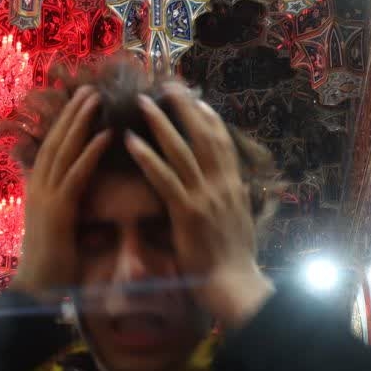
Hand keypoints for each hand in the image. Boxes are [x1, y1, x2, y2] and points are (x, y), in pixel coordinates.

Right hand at [12, 87, 111, 296]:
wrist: (36, 291)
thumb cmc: (52, 265)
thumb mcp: (60, 228)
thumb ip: (69, 208)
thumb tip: (86, 198)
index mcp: (38, 190)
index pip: (52, 149)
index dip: (65, 124)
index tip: (79, 102)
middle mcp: (39, 188)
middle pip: (56, 141)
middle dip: (73, 113)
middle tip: (89, 88)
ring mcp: (46, 197)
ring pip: (64, 151)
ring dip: (81, 122)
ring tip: (96, 98)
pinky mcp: (58, 211)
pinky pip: (77, 175)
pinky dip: (91, 153)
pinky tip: (107, 135)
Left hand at [125, 83, 272, 328]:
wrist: (234, 284)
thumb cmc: (234, 261)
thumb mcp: (240, 223)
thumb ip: (233, 202)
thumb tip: (233, 190)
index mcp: (234, 187)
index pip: (223, 143)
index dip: (208, 119)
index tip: (196, 100)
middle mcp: (222, 185)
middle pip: (203, 135)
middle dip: (186, 108)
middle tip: (169, 85)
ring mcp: (205, 196)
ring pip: (180, 150)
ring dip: (160, 123)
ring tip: (143, 102)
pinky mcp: (187, 212)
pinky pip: (164, 178)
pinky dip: (147, 157)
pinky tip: (130, 141)